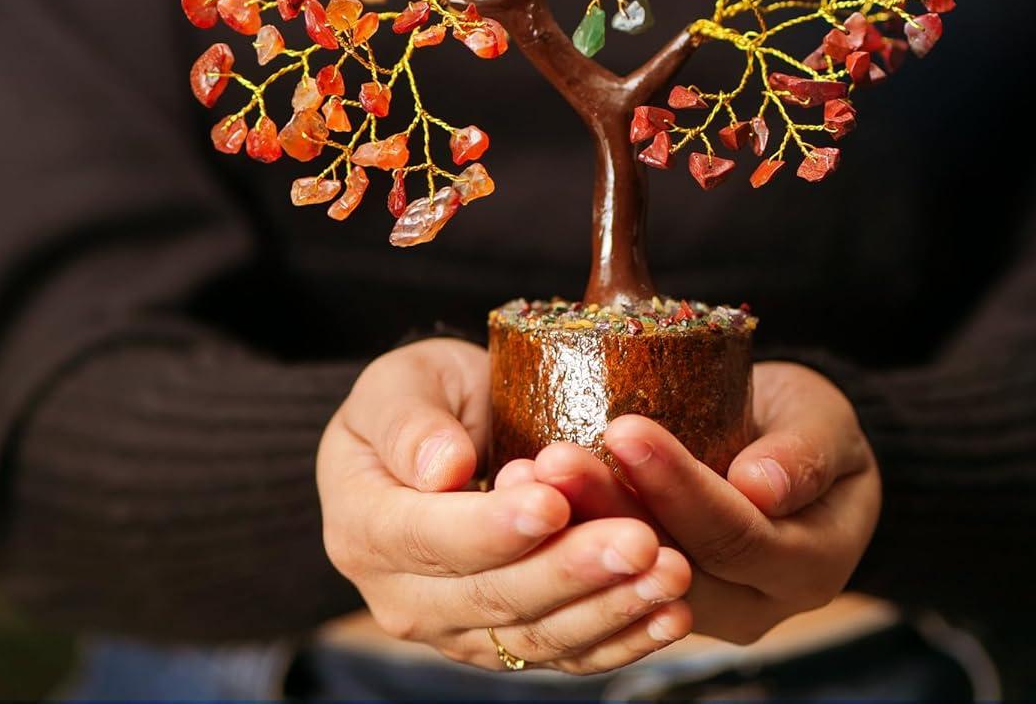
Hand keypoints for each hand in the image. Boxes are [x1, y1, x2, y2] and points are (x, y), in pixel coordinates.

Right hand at [317, 339, 692, 672]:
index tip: (554, 502)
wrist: (436, 436)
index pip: (429, 538)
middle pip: (493, 596)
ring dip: (610, 609)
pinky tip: (669, 616)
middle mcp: (402, 597)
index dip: (493, 527)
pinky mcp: (505, 641)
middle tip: (643, 540)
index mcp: (364, 526)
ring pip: (535, 635)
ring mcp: (456, 628)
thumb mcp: (400, 382)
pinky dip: (621, 639)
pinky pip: (564, 652)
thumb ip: (410, 423)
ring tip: (671, 573)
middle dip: (572, 570)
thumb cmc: (417, 396)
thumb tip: (442, 469)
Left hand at [515, 361, 879, 644]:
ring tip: (533, 471)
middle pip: (674, 564)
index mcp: (808, 565)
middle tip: (555, 457)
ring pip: (631, 577)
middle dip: (610, 508)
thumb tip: (762, 487)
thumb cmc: (808, 421)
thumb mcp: (823, 420)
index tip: (625, 430)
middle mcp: (755, 604)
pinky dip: (569, 533)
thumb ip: (804, 452)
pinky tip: (527, 492)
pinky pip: (612, 575)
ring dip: (577, 523)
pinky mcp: (658, 598)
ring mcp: (705, 609)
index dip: (679, 487)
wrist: (788, 446)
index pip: (735, 534)